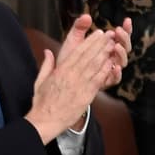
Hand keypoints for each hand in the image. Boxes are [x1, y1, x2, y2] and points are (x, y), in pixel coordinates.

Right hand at [26, 26, 117, 143]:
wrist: (46, 120)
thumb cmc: (43, 102)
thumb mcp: (40, 80)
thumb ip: (47, 65)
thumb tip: (48, 51)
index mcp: (61, 70)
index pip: (78, 51)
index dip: (89, 41)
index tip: (97, 34)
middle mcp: (72, 75)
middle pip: (89, 56)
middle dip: (100, 44)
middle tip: (109, 35)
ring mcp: (81, 85)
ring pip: (95, 66)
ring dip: (105, 54)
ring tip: (113, 45)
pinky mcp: (87, 95)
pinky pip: (98, 80)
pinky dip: (105, 71)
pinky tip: (112, 63)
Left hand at [57, 14, 130, 84]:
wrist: (61, 78)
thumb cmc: (70, 58)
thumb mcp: (73, 40)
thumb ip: (79, 27)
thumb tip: (87, 16)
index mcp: (107, 47)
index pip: (121, 37)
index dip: (126, 29)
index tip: (127, 20)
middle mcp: (112, 58)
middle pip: (126, 48)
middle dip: (124, 39)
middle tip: (118, 31)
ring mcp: (110, 70)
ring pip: (123, 62)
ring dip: (122, 53)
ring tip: (116, 46)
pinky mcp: (105, 82)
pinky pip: (116, 79)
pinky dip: (117, 73)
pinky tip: (115, 67)